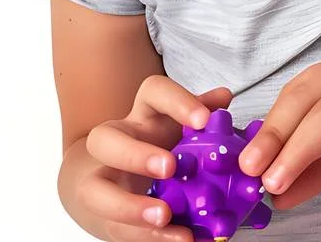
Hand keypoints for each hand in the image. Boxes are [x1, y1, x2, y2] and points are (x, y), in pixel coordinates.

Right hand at [72, 75, 232, 241]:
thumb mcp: (181, 128)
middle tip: (169, 168)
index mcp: (143, 115)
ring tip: (165, 216)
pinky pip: (117, 229)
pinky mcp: (103, 217)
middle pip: (105, 139)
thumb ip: (202, 112)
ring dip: (130, 207)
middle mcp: (116, 144)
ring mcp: (103, 182)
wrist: (113, 179)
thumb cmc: (159, 146)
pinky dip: (148, 237)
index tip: (204, 120)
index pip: (153, 92)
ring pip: (96, 192)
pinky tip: (179, 239)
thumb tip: (223, 97)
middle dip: (135, 154)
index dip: (177, 102)